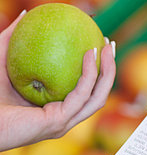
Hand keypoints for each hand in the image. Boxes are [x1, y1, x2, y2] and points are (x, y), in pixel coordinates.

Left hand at [0, 10, 115, 150]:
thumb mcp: (3, 60)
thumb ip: (13, 39)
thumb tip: (26, 13)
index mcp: (58, 107)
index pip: (86, 90)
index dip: (97, 69)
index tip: (98, 45)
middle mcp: (65, 116)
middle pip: (98, 94)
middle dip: (109, 70)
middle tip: (110, 44)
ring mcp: (63, 122)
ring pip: (97, 97)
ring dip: (107, 72)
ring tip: (106, 47)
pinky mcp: (58, 122)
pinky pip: (81, 96)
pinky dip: (89, 75)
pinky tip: (89, 54)